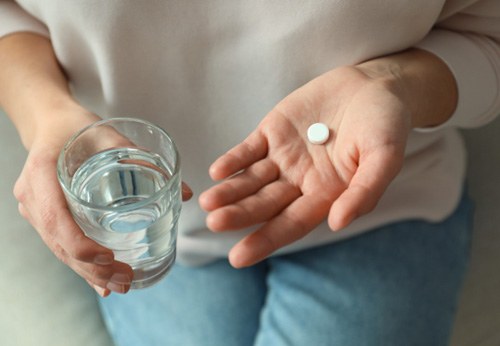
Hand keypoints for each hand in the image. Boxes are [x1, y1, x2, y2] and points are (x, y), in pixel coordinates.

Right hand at [13, 108, 192, 295]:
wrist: (50, 124)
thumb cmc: (79, 127)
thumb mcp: (110, 136)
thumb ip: (144, 161)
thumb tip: (186, 194)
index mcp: (43, 172)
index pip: (56, 218)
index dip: (80, 244)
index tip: (109, 257)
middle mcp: (33, 195)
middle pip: (58, 242)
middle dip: (92, 268)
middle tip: (126, 280)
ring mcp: (34, 208)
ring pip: (58, 249)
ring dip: (88, 272)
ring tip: (121, 285)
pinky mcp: (43, 216)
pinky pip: (59, 244)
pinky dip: (81, 265)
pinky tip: (101, 283)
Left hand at [200, 65, 414, 267]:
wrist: (375, 85)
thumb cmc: (386, 125)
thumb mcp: (385, 158)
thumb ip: (365, 191)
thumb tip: (337, 223)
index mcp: (326, 194)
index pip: (290, 223)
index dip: (265, 240)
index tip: (238, 257)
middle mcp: (300, 181)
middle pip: (264, 204)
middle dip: (240, 214)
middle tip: (214, 223)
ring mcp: (284, 157)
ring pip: (251, 179)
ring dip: (230, 190)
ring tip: (208, 201)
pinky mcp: (273, 132)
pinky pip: (249, 149)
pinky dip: (234, 159)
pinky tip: (217, 171)